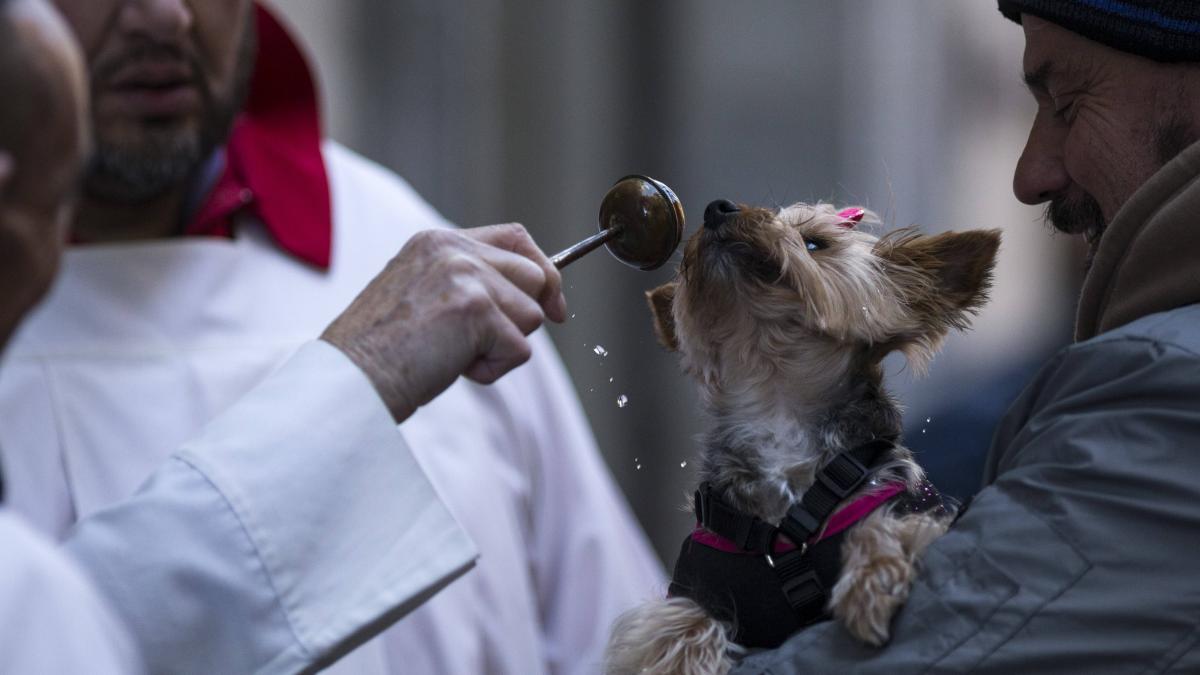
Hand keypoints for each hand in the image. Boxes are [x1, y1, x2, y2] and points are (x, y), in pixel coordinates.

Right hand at [321, 223, 566, 421]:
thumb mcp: (423, 295)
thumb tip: (537, 302)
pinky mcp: (477, 309)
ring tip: (451, 355)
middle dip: (522, 317)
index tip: (554, 304)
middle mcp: (453, 250)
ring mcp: (467, 276)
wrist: (349, 378)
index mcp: (438, 241)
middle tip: (481, 345)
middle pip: (535, 277)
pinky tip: (451, 368)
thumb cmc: (381, 350)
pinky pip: (520, 350)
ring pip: (531, 316)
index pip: (516, 237)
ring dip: (500, 348)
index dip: (543, 269)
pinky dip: (492, 371)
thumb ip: (469, 283)